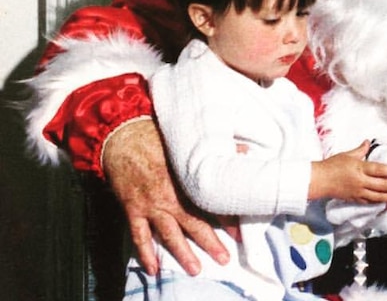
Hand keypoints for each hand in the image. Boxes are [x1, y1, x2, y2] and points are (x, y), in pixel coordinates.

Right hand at [102, 119, 227, 275]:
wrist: (122, 137)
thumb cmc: (157, 137)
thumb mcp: (189, 140)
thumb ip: (215, 148)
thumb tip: (243, 151)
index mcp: (186, 179)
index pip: (211, 203)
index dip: (227, 218)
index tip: (240, 233)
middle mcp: (169, 196)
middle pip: (194, 223)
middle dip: (210, 242)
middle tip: (224, 258)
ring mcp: (150, 205)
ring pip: (169, 234)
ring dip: (182, 253)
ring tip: (195, 269)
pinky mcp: (133, 210)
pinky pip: (139, 235)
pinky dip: (145, 253)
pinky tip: (153, 268)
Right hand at [311, 141, 386, 202]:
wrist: (320, 180)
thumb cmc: (332, 166)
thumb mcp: (347, 155)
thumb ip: (360, 150)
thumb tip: (367, 142)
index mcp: (359, 168)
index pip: (379, 170)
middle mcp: (360, 181)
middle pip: (382, 185)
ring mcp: (358, 191)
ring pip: (378, 196)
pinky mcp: (355, 199)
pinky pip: (370, 202)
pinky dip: (379, 201)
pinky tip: (385, 199)